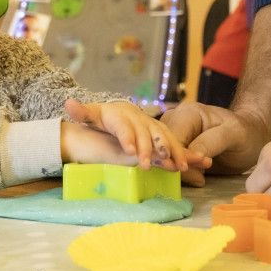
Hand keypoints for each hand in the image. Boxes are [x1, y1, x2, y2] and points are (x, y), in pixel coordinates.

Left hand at [62, 99, 209, 171]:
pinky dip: (187, 153)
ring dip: (173, 153)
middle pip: (147, 136)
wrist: (123, 112)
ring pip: (165, 140)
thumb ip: (81, 112)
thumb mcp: (92, 115)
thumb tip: (68, 104)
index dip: (127, 138)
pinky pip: (176, 145)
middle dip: (150, 151)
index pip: (124, 128)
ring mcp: (154, 129)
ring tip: (180, 166)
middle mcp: (141, 122)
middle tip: (150, 165)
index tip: (129, 151)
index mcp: (123, 117)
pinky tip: (202, 163)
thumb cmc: (106, 117)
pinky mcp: (163, 137)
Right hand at [160, 102, 269, 185]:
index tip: (200, 172)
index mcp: (188, 113)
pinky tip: (199, 177)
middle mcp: (175, 122)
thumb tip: (192, 155)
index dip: (181, 158)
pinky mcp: (174, 150)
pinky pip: (170, 164)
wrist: (247, 137)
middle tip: (201, 177)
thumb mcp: (234, 134)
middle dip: (180, 167)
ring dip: (181, 172)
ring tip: (202, 176)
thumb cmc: (243, 132)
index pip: (174, 138)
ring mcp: (172, 136)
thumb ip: (213, 141)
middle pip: (164, 149)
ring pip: (164, 159)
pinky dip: (182, 175)